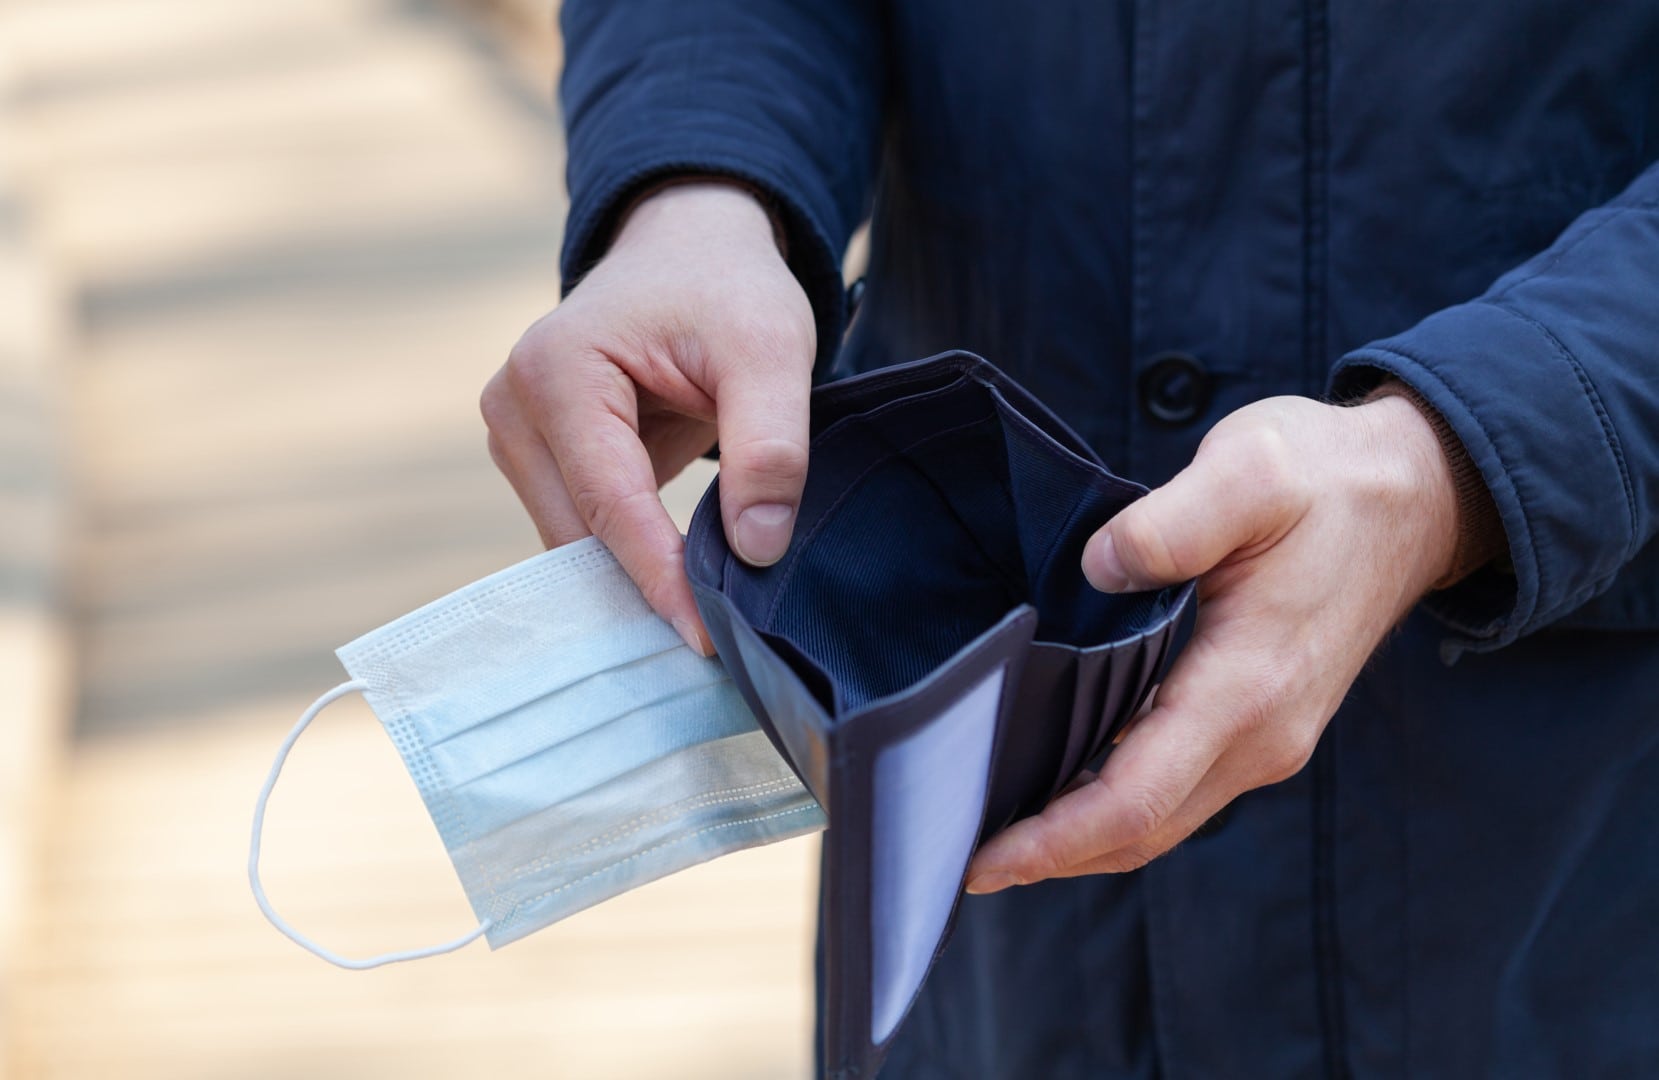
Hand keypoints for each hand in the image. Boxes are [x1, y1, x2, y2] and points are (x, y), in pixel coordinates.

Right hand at [481, 181, 815, 653]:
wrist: (691, 250)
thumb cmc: (728, 289)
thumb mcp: (773, 350)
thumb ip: (770, 447)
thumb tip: (755, 552)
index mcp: (558, 371)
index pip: (607, 503)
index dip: (658, 576)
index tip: (706, 639)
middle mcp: (513, 406)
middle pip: (578, 532)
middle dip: (644, 588)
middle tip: (722, 646)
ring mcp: (515, 434)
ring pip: (574, 541)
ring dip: (634, 578)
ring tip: (708, 616)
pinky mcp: (537, 457)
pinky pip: (581, 528)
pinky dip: (629, 557)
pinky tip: (680, 586)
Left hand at [966, 393, 1458, 890]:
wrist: (1415, 494)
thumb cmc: (1327, 480)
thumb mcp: (1251, 470)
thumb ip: (1173, 522)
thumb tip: (1101, 568)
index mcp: (1249, 685)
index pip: (1136, 797)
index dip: (1053, 840)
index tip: (981, 861)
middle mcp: (1262, 734)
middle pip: (1140, 830)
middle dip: (1049, 857)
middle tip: (959, 857)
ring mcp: (1266, 738)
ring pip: (1157, 820)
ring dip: (1077, 840)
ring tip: (994, 835)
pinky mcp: (1260, 726)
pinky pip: (1175, 791)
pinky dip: (1111, 806)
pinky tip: (1058, 788)